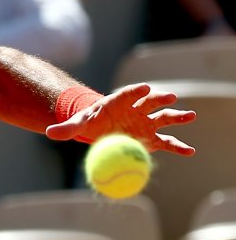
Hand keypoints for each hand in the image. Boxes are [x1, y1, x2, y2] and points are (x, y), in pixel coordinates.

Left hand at [45, 83, 195, 154]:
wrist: (102, 128)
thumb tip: (49, 133)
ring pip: (163, 117)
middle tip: (170, 97)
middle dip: (160, 99)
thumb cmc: (91, 121)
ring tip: (190, 116)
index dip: (136, 91)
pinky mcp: (151, 137)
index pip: (128, 94)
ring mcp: (146, 122)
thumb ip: (67, 128)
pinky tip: (190, 151)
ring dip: (177, 117)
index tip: (145, 88)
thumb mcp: (79, 124)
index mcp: (118, 102)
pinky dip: (178, 146)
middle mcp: (136, 110)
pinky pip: (167, 142)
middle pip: (150, 102)